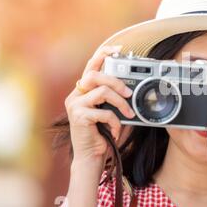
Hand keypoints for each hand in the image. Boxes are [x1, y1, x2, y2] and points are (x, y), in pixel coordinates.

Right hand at [65, 45, 135, 160]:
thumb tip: (132, 89)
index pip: (91, 66)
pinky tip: (115, 130)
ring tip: (128, 113)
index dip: (103, 54)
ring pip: (101, 91)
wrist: (91, 156)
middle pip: (94, 75)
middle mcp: (75, 95)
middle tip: (129, 93)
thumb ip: (114, 98)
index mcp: (83, 91)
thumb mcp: (109, 111)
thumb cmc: (102, 133)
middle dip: (115, 81)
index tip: (118, 49)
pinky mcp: (78, 117)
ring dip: (120, 102)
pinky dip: (115, 121)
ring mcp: (75, 106)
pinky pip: (103, 112)